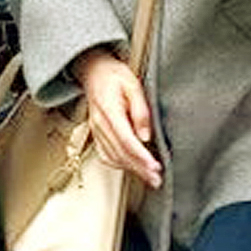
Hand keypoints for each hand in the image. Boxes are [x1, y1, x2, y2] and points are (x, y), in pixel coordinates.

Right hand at [74, 48, 161, 186]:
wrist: (93, 71)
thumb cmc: (114, 75)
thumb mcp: (133, 85)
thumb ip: (140, 110)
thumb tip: (145, 135)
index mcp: (109, 110)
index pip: (126, 139)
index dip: (141, 156)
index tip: (154, 166)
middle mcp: (100, 123)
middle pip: (120, 153)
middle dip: (139, 168)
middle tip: (156, 179)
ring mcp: (96, 130)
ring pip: (112, 156)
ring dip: (131, 170)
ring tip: (148, 177)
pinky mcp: (96, 133)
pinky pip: (104, 154)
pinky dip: (117, 164)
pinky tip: (130, 168)